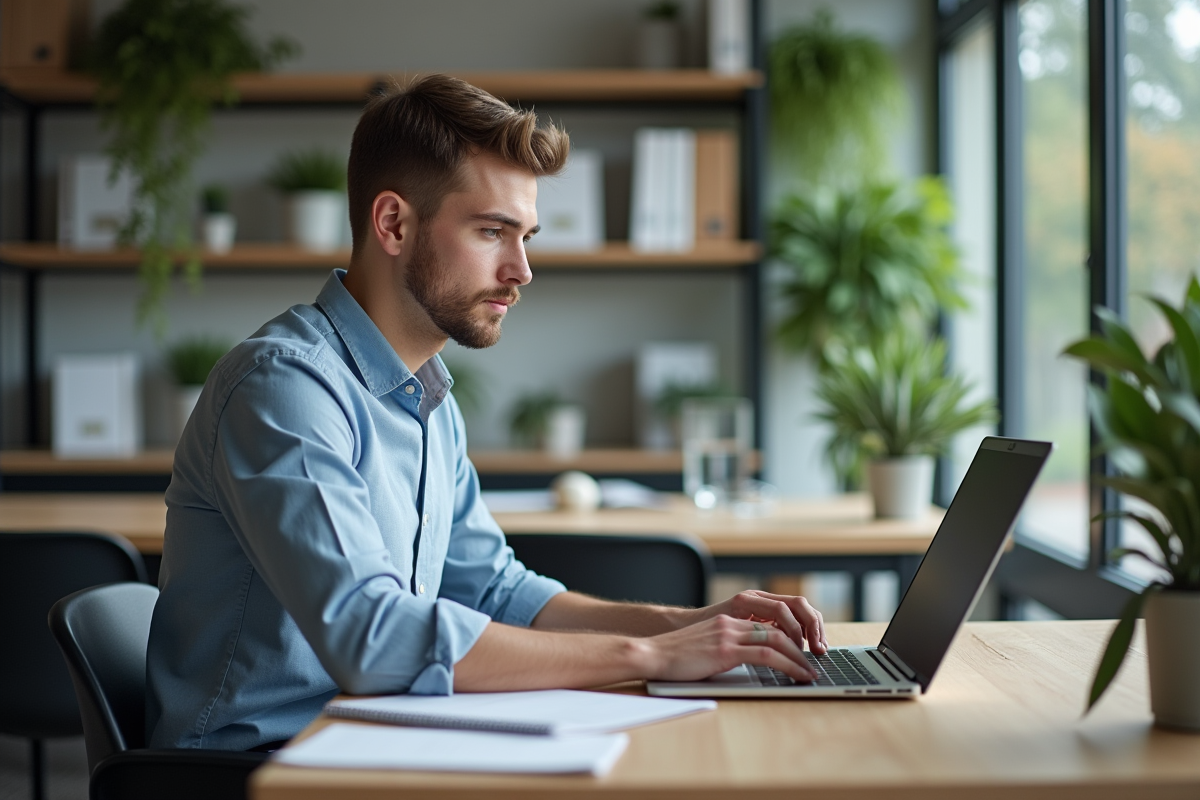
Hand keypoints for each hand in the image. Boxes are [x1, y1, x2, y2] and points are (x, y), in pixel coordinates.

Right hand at [644, 614, 816, 682]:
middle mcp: (731, 623)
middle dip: (802, 646)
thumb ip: (727, 649)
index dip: (790, 637)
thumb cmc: (674, 658)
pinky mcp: (726, 650)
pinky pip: (767, 656)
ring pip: (777, 640)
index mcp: (727, 621)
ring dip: (800, 658)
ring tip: (811, 673)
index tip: (803, 652)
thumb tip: (749, 663)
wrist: (651, 655)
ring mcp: (729, 635)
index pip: (769, 624)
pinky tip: (798, 675)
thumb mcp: (706, 648)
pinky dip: (789, 665)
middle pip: (779, 628)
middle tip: (814, 663)